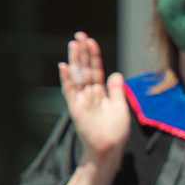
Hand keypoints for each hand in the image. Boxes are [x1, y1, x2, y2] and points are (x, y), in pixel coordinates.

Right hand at [58, 32, 129, 163]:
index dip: (94, 56)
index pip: (95, 70)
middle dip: (83, 52)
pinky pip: (70, 91)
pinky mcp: (76, 108)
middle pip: (84, 69)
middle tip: (80, 35)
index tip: (91, 41)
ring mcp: (81, 100)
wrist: (110, 148)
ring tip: (73, 43)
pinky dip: (67, 79)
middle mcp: (89, 94)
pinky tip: (64, 66)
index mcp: (100, 93)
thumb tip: (115, 73)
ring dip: (75, 60)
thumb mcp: (120, 106)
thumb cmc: (116, 131)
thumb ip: (116, 90)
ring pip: (77, 76)